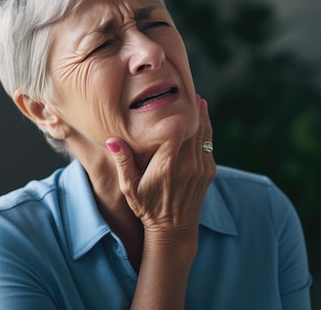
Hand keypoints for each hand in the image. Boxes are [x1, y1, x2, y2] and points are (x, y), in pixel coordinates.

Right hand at [105, 95, 215, 234]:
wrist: (174, 230)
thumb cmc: (148, 208)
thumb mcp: (130, 188)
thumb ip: (123, 163)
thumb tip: (111, 140)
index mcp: (167, 165)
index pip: (177, 130)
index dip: (179, 112)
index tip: (175, 97)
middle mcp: (188, 165)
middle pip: (194, 127)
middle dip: (193, 109)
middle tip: (188, 89)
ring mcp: (202, 168)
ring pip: (205, 134)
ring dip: (202, 117)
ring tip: (198, 99)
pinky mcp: (209, 172)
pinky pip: (209, 145)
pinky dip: (205, 131)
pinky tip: (201, 121)